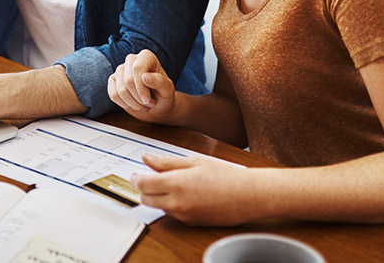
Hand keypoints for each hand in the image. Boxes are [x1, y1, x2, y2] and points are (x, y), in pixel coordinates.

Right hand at [107, 50, 179, 124]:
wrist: (158, 106)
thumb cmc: (163, 95)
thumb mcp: (167, 90)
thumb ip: (160, 82)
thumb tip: (144, 77)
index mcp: (146, 57)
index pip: (137, 68)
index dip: (141, 87)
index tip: (148, 100)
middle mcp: (131, 60)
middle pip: (128, 80)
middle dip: (139, 97)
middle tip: (150, 104)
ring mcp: (120, 70)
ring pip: (120, 90)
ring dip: (133, 103)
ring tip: (144, 106)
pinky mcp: (113, 81)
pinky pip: (113, 95)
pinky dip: (124, 104)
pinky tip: (133, 105)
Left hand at [131, 154, 256, 225]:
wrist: (249, 196)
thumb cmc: (226, 175)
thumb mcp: (194, 161)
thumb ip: (166, 162)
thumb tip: (146, 159)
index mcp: (176, 184)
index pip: (142, 184)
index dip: (135, 178)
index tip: (135, 174)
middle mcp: (177, 203)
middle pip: (146, 199)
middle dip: (144, 189)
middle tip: (150, 178)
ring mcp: (184, 215)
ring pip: (159, 207)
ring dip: (158, 197)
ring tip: (174, 183)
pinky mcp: (191, 223)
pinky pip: (173, 214)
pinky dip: (172, 205)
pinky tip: (186, 194)